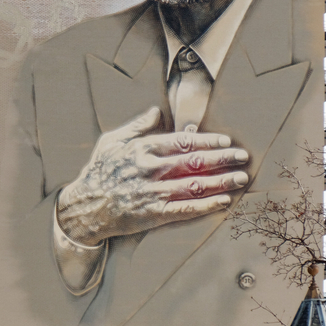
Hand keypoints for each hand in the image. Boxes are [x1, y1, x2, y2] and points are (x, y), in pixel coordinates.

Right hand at [55, 108, 248, 245]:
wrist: (83, 208)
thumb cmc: (98, 172)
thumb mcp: (111, 141)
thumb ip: (136, 126)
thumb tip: (156, 110)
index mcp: (142, 149)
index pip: (182, 142)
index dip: (208, 140)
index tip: (226, 141)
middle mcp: (150, 169)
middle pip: (194, 162)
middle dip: (222, 158)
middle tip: (243, 157)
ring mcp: (152, 192)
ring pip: (194, 185)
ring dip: (221, 181)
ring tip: (241, 178)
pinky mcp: (153, 214)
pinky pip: (186, 209)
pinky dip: (207, 205)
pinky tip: (223, 201)